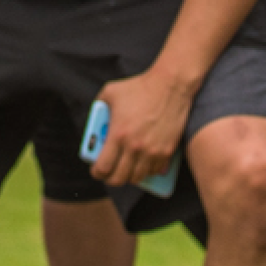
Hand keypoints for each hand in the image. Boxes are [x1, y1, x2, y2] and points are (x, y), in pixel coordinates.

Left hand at [89, 70, 193, 187]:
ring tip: (126, 168)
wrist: (170, 86)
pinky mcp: (167, 151)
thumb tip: (94, 121)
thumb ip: (98, 107)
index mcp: (118, 135)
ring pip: (138, 177)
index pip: (103, 167)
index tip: (96, 171)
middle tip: (109, 173)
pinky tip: (142, 162)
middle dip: (111, 179)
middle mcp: (135, 147)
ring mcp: (152, 151)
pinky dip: (147, 170)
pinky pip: (155, 171)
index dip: (97, 173)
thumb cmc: (138, 87)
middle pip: (119, 178)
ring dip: (130, 175)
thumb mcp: (110, 92)